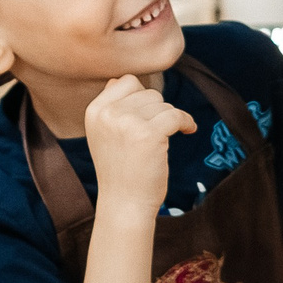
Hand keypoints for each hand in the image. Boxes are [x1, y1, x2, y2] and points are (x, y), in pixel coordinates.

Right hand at [84, 75, 192, 214]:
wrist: (124, 203)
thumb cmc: (119, 169)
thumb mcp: (103, 134)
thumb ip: (111, 106)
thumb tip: (119, 79)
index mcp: (94, 111)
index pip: (126, 81)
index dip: (142, 97)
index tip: (148, 115)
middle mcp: (108, 114)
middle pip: (148, 93)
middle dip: (157, 111)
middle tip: (155, 134)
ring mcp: (127, 123)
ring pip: (163, 104)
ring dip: (169, 120)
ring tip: (162, 141)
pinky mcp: (149, 134)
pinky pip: (176, 115)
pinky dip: (186, 122)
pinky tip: (188, 130)